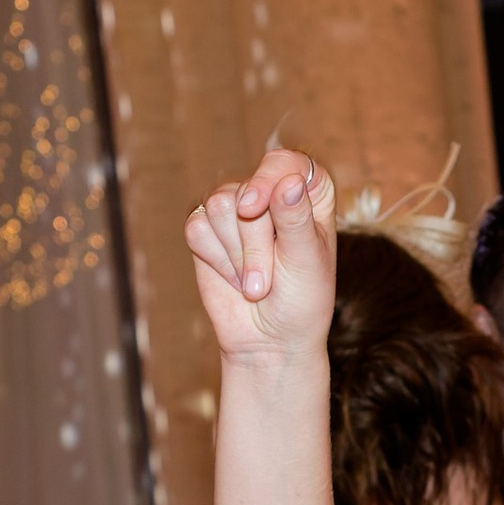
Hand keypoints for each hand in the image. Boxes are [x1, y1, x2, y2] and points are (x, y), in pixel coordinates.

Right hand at [185, 148, 337, 365]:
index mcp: (307, 190)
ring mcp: (236, 208)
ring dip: (234, 255)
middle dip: (253, 244)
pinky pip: (196, 227)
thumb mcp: (308, 262)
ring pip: (218, 206)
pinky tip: (232, 277)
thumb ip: (296, 220)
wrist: (271, 341)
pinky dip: (214, 260)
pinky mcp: (207, 229)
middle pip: (244, 190)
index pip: (282, 163)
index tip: (254, 207)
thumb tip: (288, 182)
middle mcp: (271, 191)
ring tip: (253, 281)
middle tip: (266, 282)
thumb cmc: (302, 302)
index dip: (265, 181)